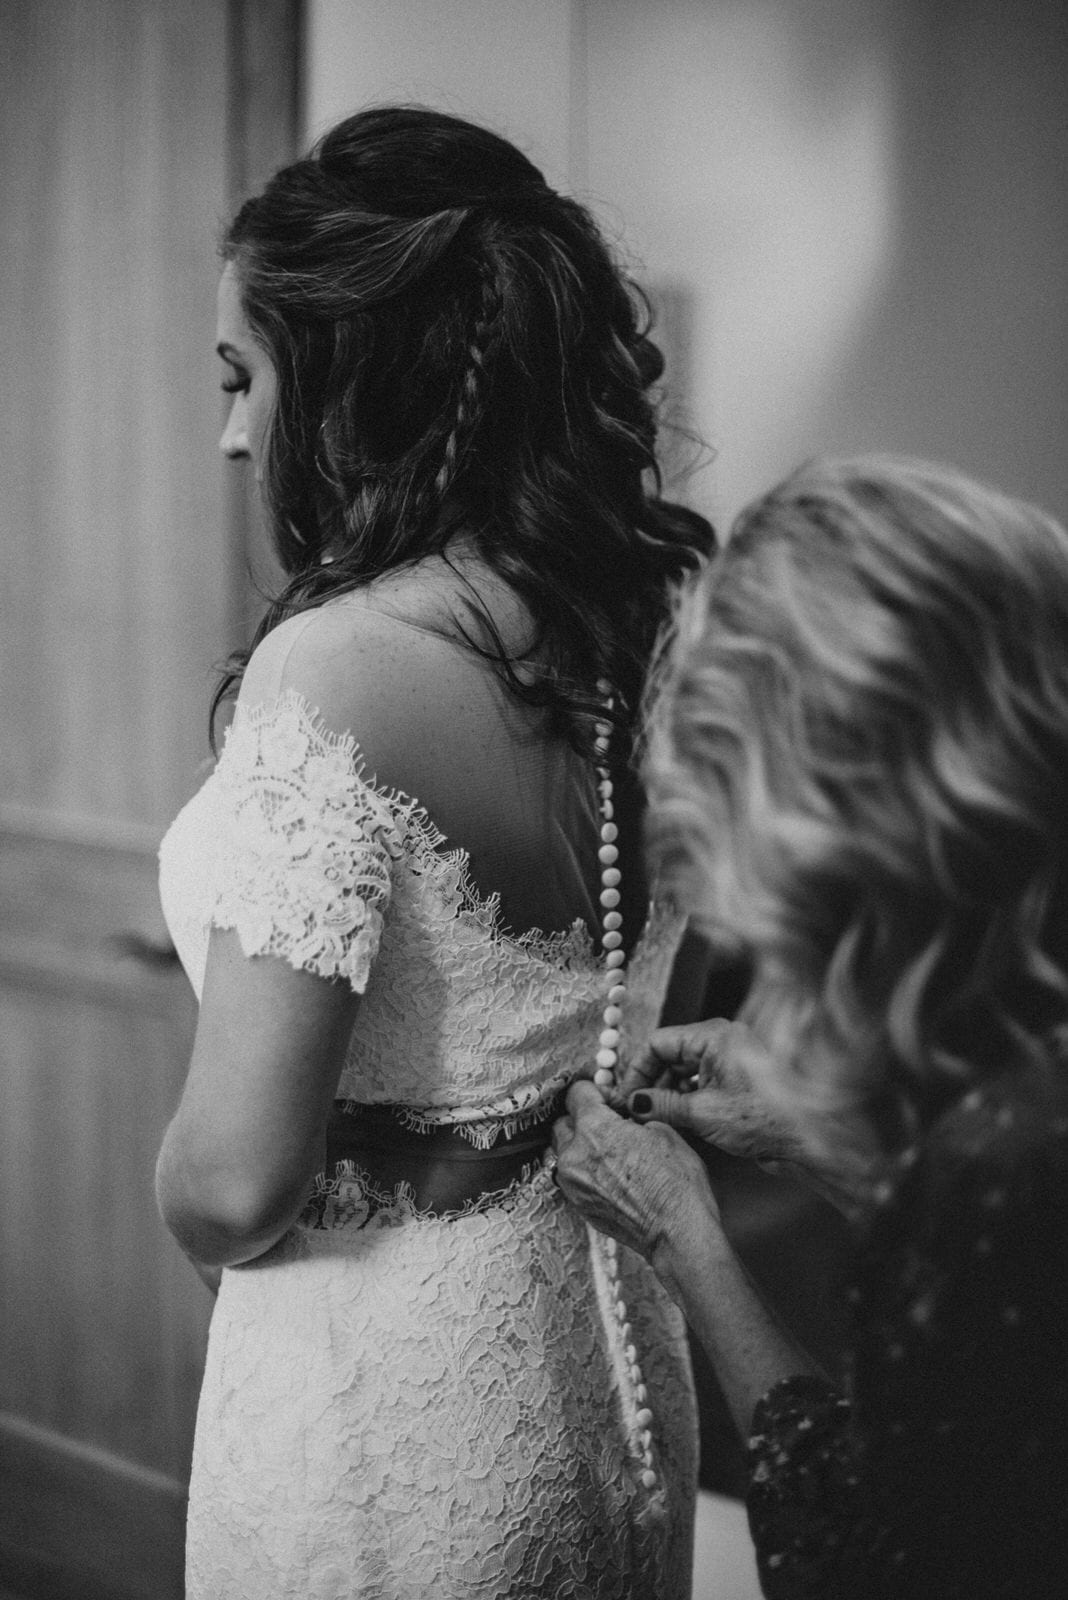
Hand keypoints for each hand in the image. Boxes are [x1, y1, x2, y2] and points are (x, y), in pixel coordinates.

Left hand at [551, 1080, 720, 1268]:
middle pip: (563, 1122)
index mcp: (595, 1128)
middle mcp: (574, 1154)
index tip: (609, 1100)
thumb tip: (626, 1119)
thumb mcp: (664, 1133)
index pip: (577, 1093)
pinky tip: (608, 1174)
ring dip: (578, 1146)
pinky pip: (570, 1177)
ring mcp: (572, 1183)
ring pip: (562, 1152)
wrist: (676, 1234)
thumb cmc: (676, 1184)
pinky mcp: (577, 1205)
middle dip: (582, 1118)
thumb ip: (635, 1118)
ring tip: (606, 1152)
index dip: (596, 1092)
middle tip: (608, 1124)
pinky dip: (583, 1170)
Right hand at [621, 1018, 803, 1168]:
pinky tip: (675, 1120)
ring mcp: (730, 1061)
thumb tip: (634, 1103)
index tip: (625, 1098)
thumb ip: (662, 1104)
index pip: (659, 1043)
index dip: (637, 1071)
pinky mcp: (736, 1081)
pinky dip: (685, 1098)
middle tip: (636, 1112)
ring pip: (684, 1071)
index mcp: (713, 1036)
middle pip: (671, 1056)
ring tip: (655, 1120)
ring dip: (667, 1093)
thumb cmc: (761, 1119)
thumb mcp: (702, 1112)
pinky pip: (700, 1082)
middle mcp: (721, 1042)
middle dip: (651, 1083)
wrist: (805, 1140)